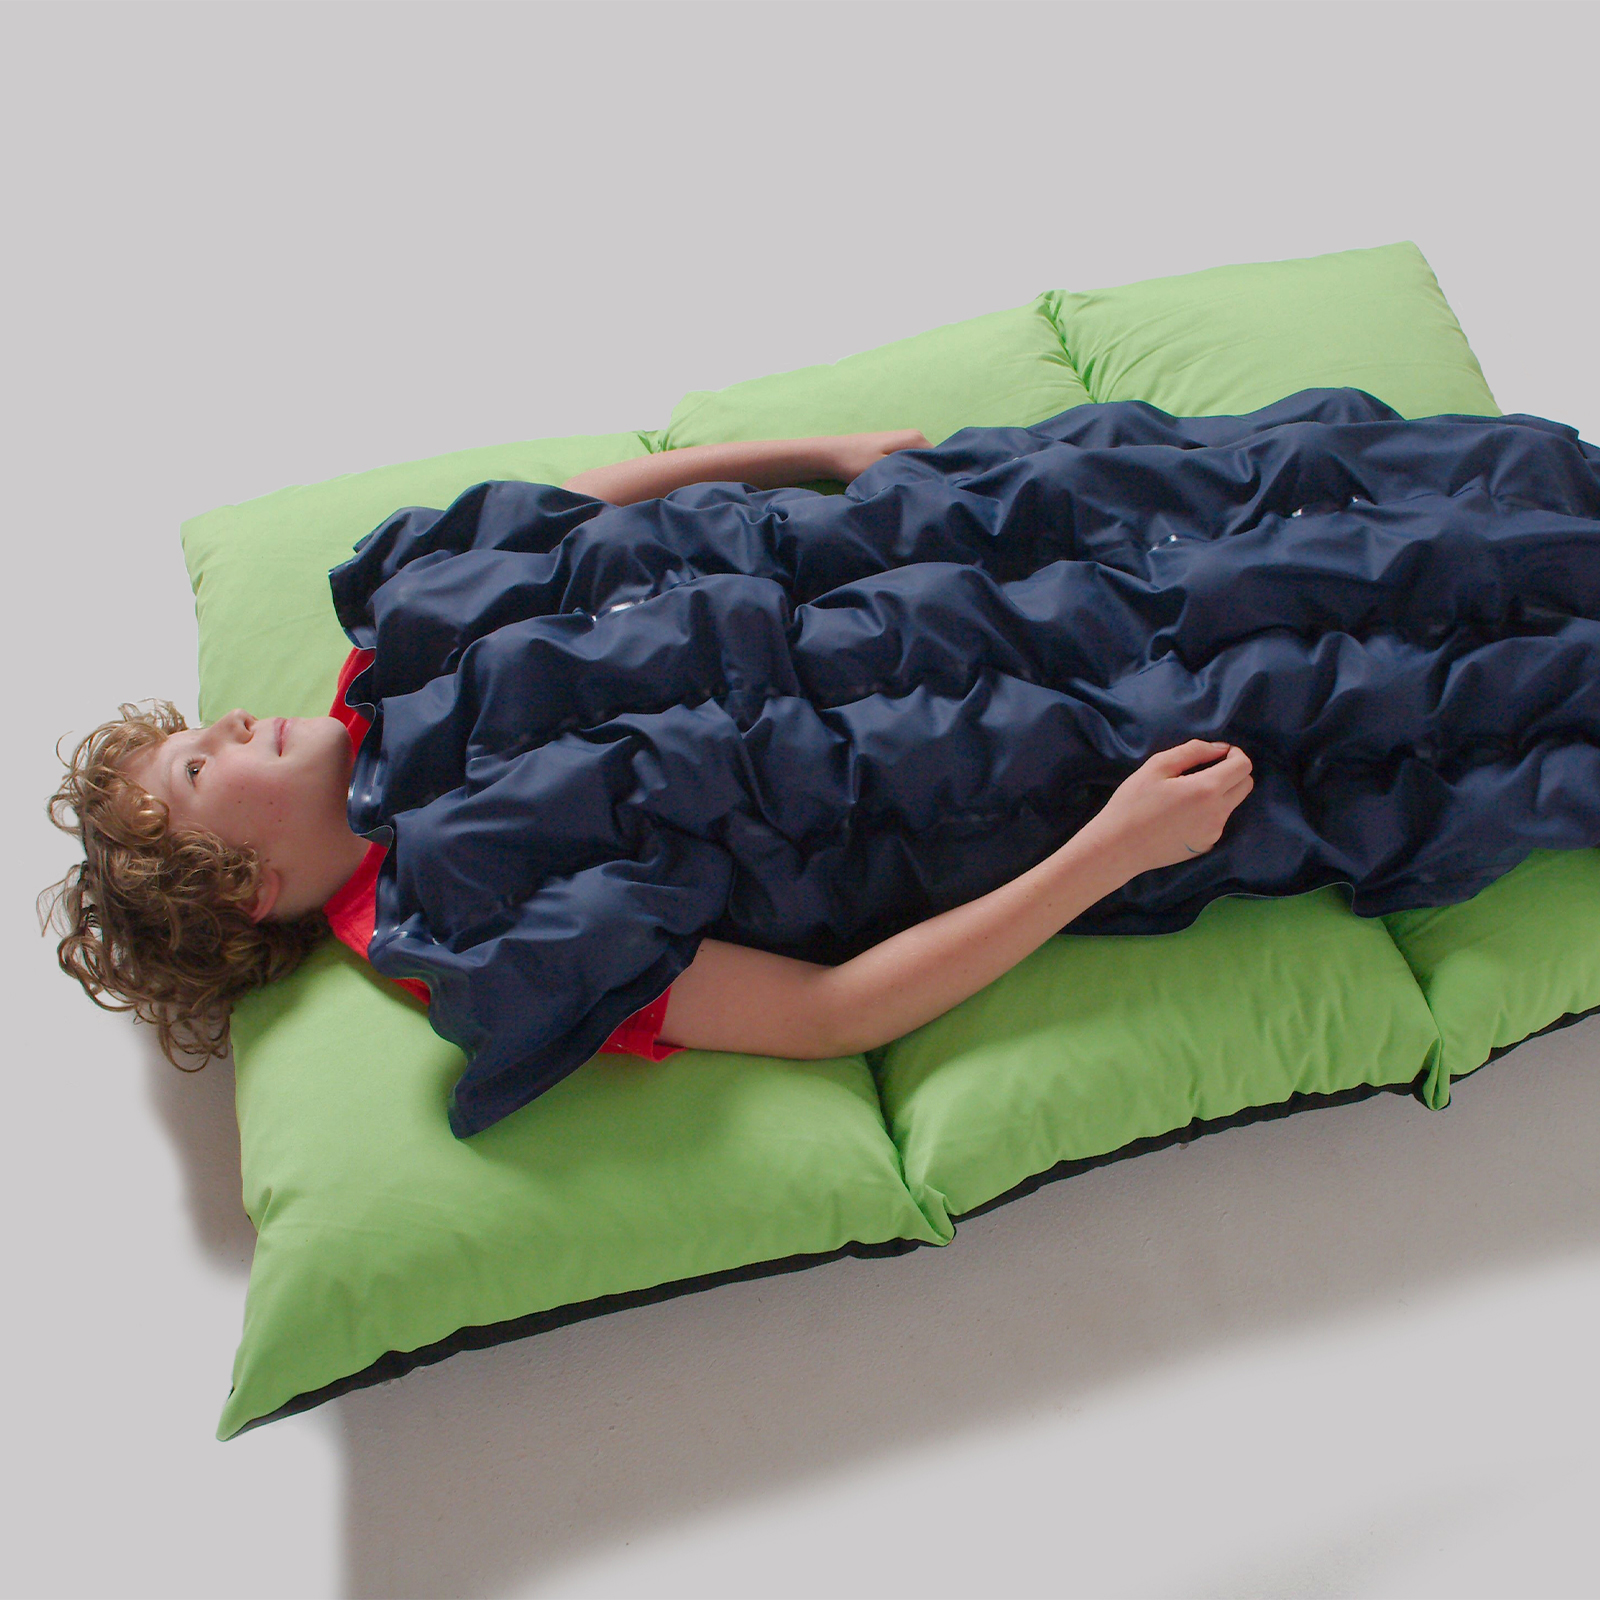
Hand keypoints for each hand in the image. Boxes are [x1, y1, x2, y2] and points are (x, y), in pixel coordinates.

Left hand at [827, 429, 930, 483]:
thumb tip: (934, 482)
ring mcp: (904, 441)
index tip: (931, 493)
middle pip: (930, 461)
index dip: (938, 477)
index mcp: (916, 438)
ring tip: (908, 490)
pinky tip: (899, 484)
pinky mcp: (894, 448)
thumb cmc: (855, 462)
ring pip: (920, 462)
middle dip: (927, 477)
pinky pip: (909, 462)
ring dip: (915, 476)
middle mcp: (914, 436)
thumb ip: (910, 472)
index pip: (940, 459)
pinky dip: (906, 473)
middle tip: (918, 494)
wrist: (831, 455)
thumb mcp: (885, 470)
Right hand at [1086, 740, 1254, 874]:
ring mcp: (1214, 833)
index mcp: (1206, 789)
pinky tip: (1181, 815)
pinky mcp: (1206, 846)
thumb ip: (1193, 751)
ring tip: (1186, 795)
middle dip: (1233, 772)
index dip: (1235, 754)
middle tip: (1205, 770)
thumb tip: (1220, 748)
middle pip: (1246, 785)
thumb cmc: (1132, 803)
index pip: (1243, 766)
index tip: (1218, 754)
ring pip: (1231, 804)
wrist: (1118, 847)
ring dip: (1219, 793)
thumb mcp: (1157, 766)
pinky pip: (1217, 822)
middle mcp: (1217, 813)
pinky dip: (1208, 813)